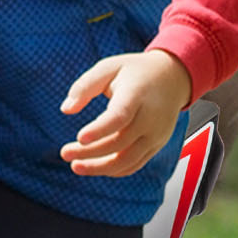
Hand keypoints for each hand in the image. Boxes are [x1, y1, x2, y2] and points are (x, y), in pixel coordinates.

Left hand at [59, 48, 192, 177]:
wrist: (172, 78)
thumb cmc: (136, 72)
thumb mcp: (109, 67)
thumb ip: (85, 86)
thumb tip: (66, 109)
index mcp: (137, 94)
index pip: (120, 116)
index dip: (100, 130)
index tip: (79, 138)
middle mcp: (150, 118)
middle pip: (120, 142)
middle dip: (90, 152)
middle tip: (65, 153)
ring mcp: (156, 134)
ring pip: (128, 160)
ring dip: (100, 168)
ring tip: (76, 166)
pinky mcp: (156, 145)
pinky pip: (135, 164)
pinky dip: (115, 170)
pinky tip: (95, 166)